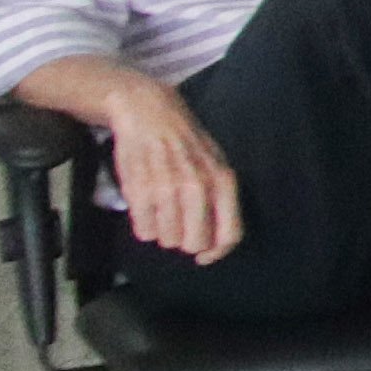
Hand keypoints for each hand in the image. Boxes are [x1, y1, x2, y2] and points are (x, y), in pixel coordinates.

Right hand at [91, 71, 239, 265]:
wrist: (148, 112)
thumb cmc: (186, 142)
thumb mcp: (216, 164)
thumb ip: (220, 199)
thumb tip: (217, 240)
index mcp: (223, 182)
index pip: (230, 234)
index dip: (216, 253)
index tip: (203, 257)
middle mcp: (199, 187)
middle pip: (195, 243)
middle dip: (185, 242)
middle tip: (178, 227)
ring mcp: (168, 189)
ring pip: (168, 240)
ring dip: (163, 233)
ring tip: (161, 212)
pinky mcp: (140, 191)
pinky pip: (143, 231)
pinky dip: (144, 226)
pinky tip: (146, 210)